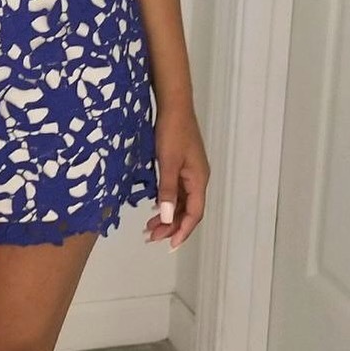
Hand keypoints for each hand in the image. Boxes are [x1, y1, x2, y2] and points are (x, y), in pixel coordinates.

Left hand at [144, 100, 208, 250]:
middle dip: (171, 226)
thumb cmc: (172, 131)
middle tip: (151, 237)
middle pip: (188, 210)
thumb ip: (167, 190)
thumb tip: (168, 218)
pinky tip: (156, 206)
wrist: (174, 105)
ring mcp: (190, 171)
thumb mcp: (167, 162)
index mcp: (199, 179)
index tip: (169, 245)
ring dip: (168, 215)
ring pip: (182, 201)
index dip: (182, 231)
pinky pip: (177, 190)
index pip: (194, 213)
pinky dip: (167, 201)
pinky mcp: (181, 164)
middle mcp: (197, 178)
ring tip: (150, 226)